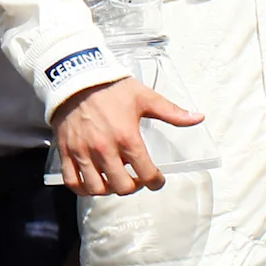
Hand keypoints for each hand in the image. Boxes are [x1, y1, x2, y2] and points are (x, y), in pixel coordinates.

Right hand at [50, 75, 200, 196]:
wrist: (76, 76)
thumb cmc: (111, 87)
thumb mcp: (145, 97)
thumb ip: (172, 112)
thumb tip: (198, 118)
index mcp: (127, 137)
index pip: (147, 173)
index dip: (156, 181)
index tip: (157, 180)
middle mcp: (104, 149)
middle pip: (122, 186)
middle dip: (134, 186)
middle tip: (136, 178)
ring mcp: (83, 152)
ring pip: (97, 188)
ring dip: (109, 189)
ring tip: (114, 180)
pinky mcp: (66, 151)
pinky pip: (72, 181)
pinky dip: (82, 188)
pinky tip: (91, 183)